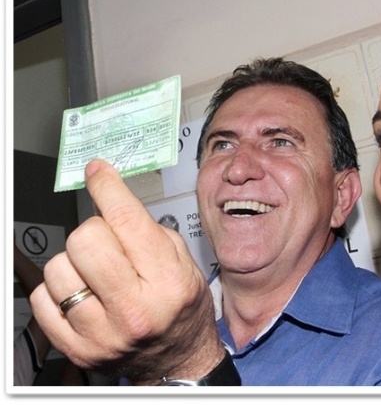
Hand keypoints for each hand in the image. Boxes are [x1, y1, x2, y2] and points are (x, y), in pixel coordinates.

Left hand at [30, 159, 224, 384]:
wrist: (177, 360)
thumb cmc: (182, 309)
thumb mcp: (184, 264)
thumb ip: (148, 232)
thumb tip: (109, 201)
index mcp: (168, 283)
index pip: (127, 221)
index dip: (108, 187)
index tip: (98, 172)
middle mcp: (134, 310)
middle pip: (85, 240)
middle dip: (94, 230)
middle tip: (108, 242)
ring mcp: (102, 332)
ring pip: (58, 267)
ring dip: (74, 262)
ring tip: (96, 274)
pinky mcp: (77, 348)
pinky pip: (43, 299)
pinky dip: (58, 289)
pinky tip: (82, 294)